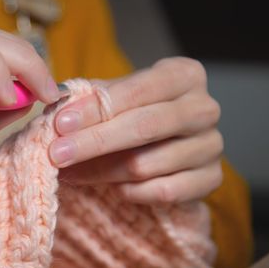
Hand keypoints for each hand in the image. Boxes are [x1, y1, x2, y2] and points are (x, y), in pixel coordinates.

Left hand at [50, 57, 222, 204]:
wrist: (170, 145)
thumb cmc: (137, 113)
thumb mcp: (116, 97)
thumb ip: (90, 98)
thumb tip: (57, 101)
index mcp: (184, 75)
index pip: (136, 91)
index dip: (95, 108)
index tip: (60, 124)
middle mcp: (204, 108)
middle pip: (143, 127)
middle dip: (93, 142)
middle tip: (57, 154)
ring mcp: (211, 146)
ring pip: (146, 164)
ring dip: (101, 172)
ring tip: (72, 172)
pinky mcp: (211, 180)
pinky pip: (162, 192)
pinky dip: (130, 192)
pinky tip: (111, 187)